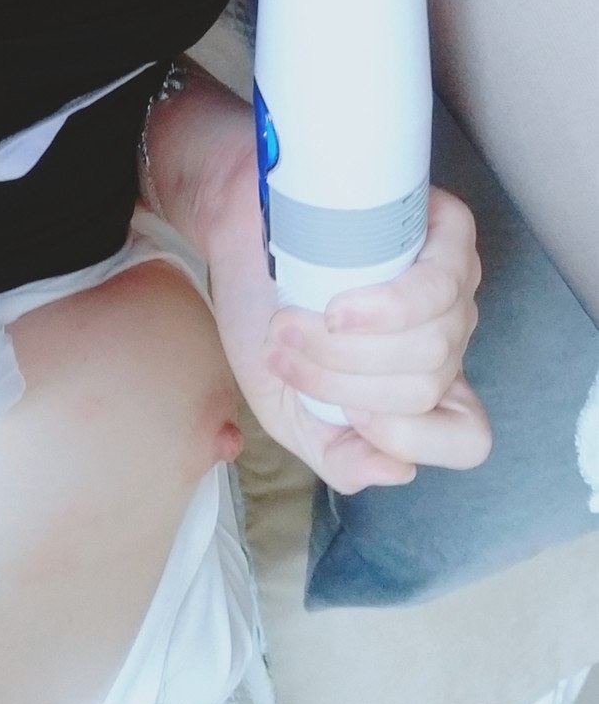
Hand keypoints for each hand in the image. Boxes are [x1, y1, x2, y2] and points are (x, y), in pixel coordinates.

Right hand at [205, 149, 490, 492]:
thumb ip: (337, 455)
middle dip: (342, 381)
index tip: (342, 411)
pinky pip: (440, 289)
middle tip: (285, 349)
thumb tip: (401, 471)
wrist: (235, 235)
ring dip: (346, 348)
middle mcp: (448, 336)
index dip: (408, 436)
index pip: (469, 438)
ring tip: (291, 323)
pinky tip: (339, 306)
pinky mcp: (446, 232)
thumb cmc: (265, 315)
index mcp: (422, 385)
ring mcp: (454, 283)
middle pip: (428, 388)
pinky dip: (387, 310)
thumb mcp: (287, 410)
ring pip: (432, 346)